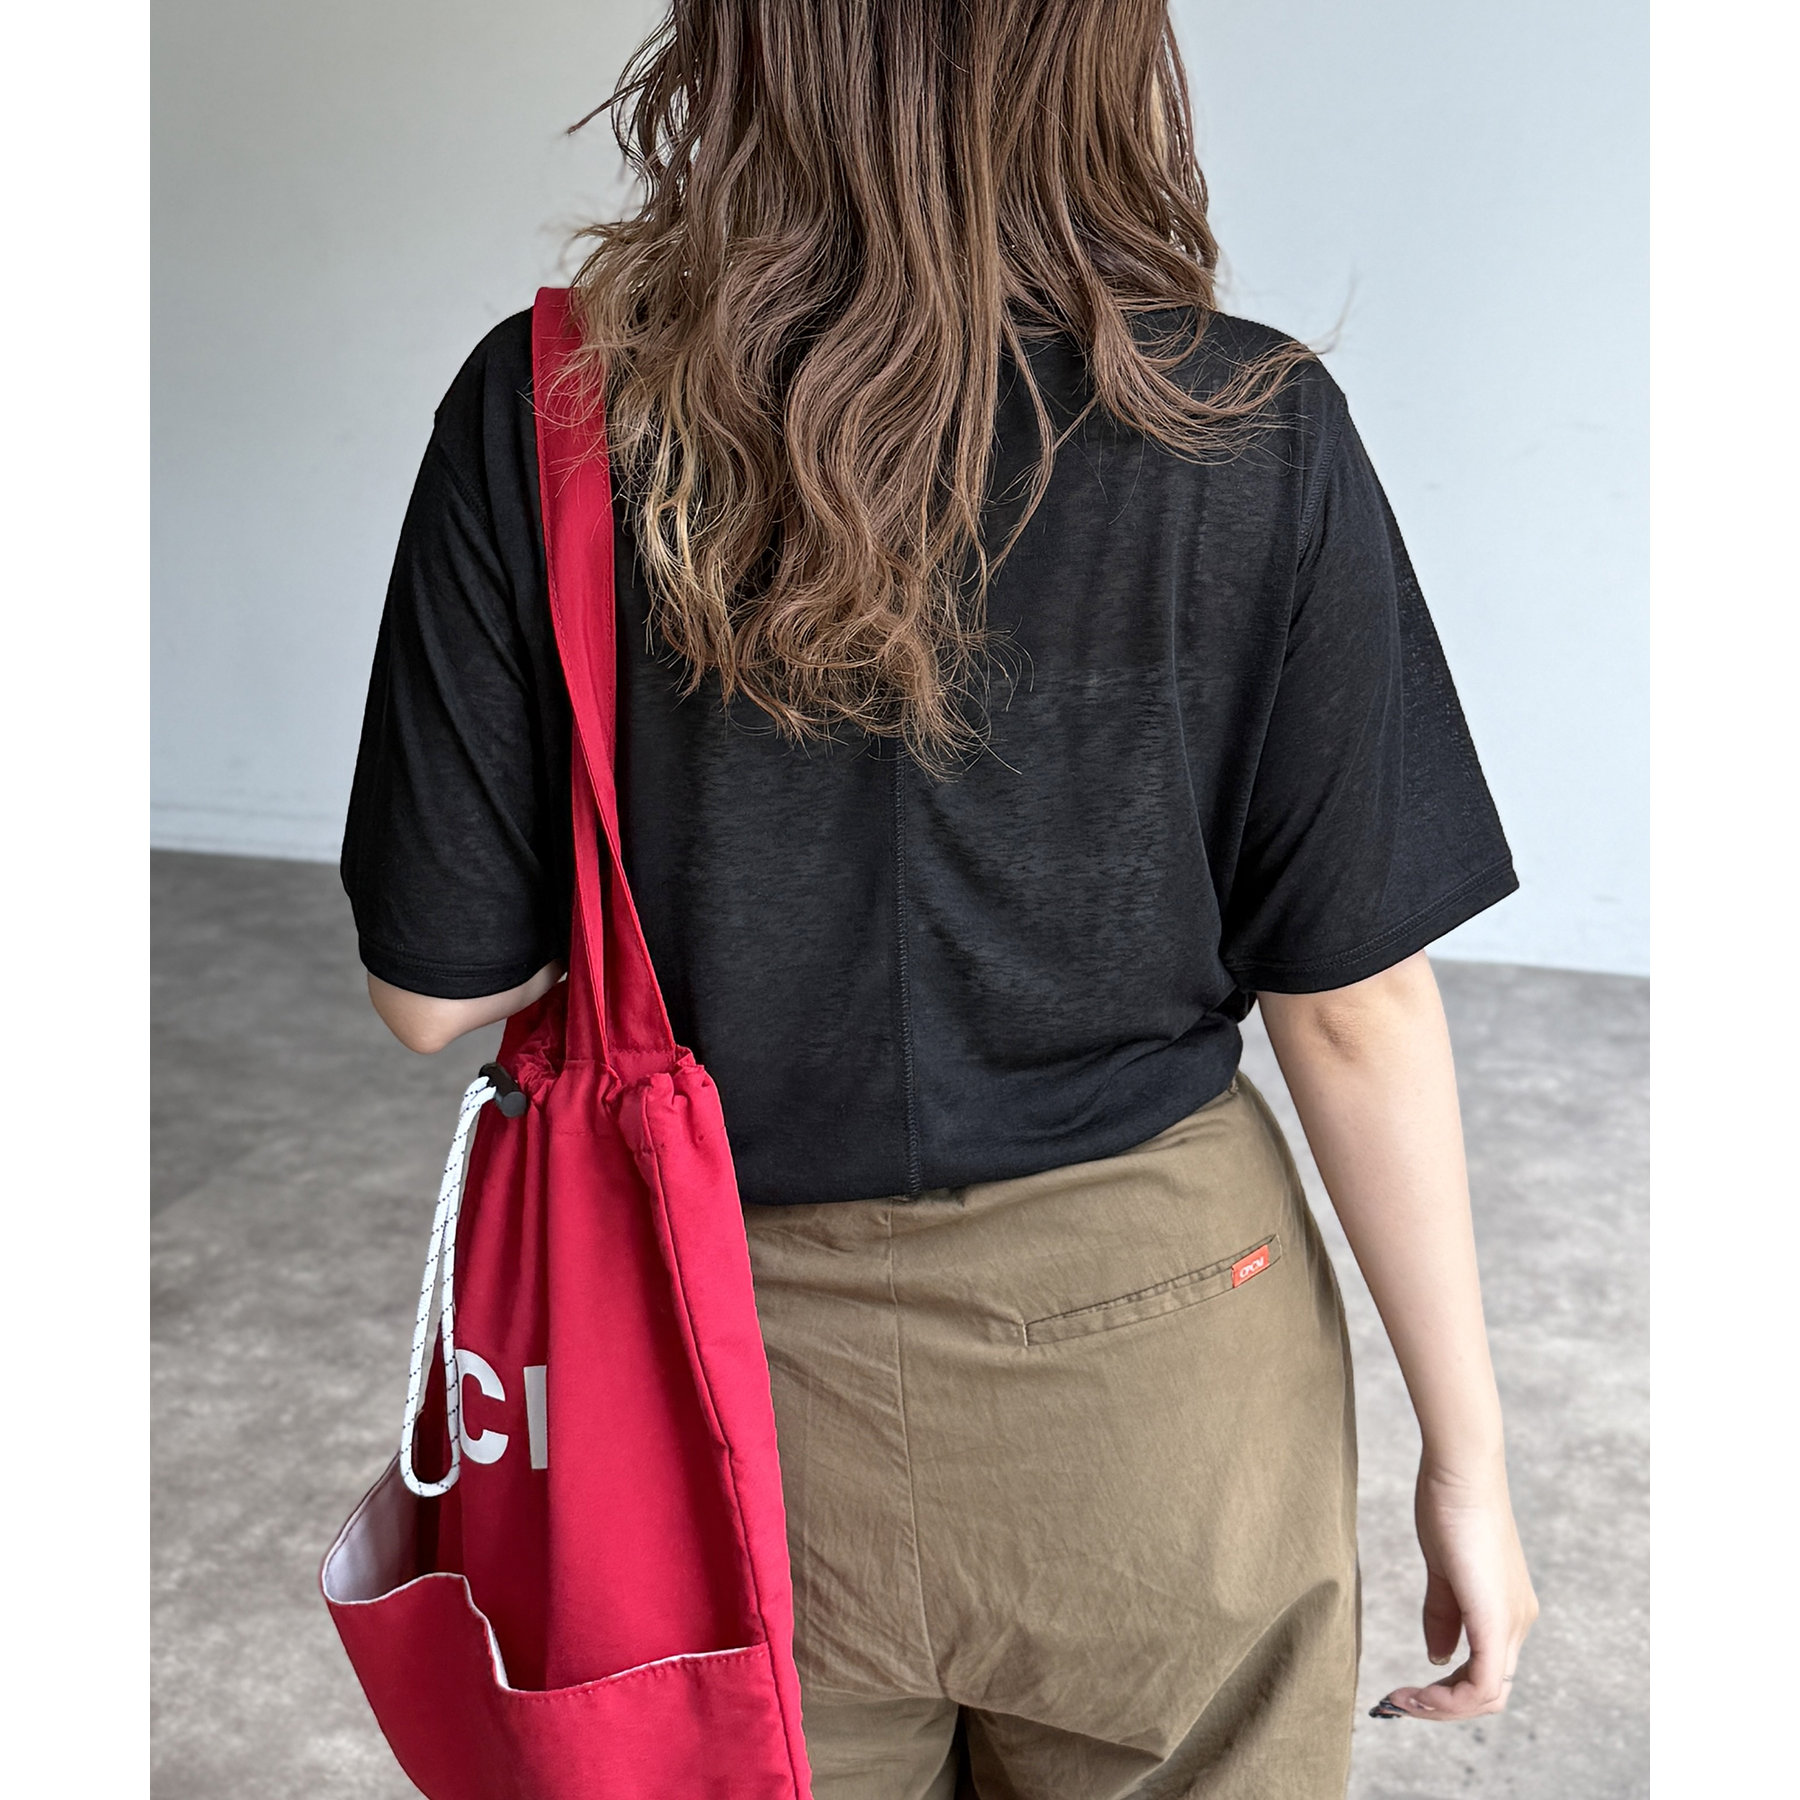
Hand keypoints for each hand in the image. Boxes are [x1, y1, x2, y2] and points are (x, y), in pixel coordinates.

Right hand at [1372, 1458, 1538, 1720]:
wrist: (1460, 1472)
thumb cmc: (1449, 1505)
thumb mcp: (1443, 1569)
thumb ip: (1443, 1615)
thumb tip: (1439, 1658)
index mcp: (1507, 1609)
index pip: (1488, 1672)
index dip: (1450, 1693)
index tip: (1408, 1689)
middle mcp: (1518, 1621)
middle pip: (1491, 1693)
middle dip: (1444, 1708)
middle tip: (1400, 1703)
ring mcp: (1512, 1621)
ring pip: (1489, 1695)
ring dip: (1443, 1708)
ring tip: (1402, 1701)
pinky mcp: (1496, 1618)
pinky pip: (1484, 1684)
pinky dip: (1450, 1700)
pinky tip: (1417, 1693)